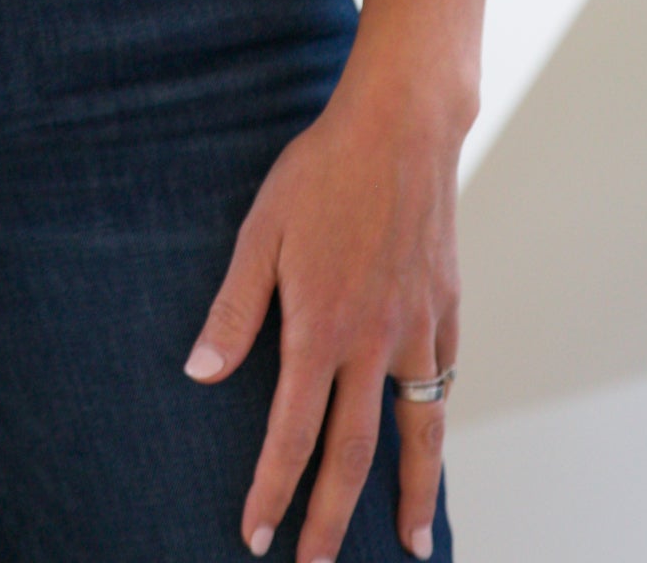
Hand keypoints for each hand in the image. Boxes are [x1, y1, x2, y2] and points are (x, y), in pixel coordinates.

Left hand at [182, 63, 460, 558]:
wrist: (401, 126)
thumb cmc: (320, 171)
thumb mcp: (261, 231)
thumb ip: (234, 309)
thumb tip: (200, 374)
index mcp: (321, 328)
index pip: (293, 434)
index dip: (273, 490)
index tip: (255, 536)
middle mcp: (374, 342)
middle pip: (353, 454)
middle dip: (332, 519)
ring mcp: (418, 329)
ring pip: (417, 432)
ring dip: (411, 494)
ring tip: (415, 547)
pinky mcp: (446, 308)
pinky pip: (443, 384)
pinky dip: (438, 428)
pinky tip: (433, 448)